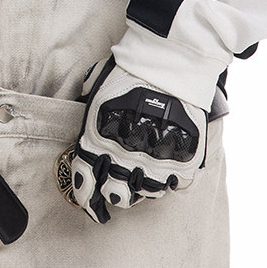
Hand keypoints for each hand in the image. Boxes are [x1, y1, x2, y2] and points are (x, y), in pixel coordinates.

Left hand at [59, 55, 207, 224]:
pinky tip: (167, 167)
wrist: (169, 63)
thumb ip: (89, 114)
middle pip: (116, 195)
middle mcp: (126, 159)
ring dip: (143, 186)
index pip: (86, 184)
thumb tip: (83, 126)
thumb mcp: (96, 91)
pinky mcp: (183, 161)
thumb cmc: (127, 73)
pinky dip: (171, 179)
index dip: (87, 199)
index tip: (90, 204)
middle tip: (118, 188)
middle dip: (115, 193)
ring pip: (146, 192)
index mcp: (99, 143)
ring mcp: (156, 163)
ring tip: (144, 173)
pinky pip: (175, 184)